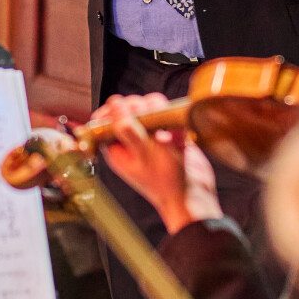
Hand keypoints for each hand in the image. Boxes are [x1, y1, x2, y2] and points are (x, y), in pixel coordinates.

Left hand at [92, 93, 221, 233]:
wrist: (194, 194)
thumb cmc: (166, 180)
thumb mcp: (144, 153)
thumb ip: (128, 128)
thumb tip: (115, 104)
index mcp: (118, 147)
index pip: (105, 120)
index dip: (112, 109)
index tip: (124, 107)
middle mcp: (132, 139)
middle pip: (129, 107)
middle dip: (141, 108)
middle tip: (151, 120)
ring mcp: (151, 135)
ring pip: (151, 107)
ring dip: (160, 112)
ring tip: (167, 131)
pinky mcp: (169, 132)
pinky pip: (169, 114)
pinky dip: (173, 120)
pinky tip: (177, 135)